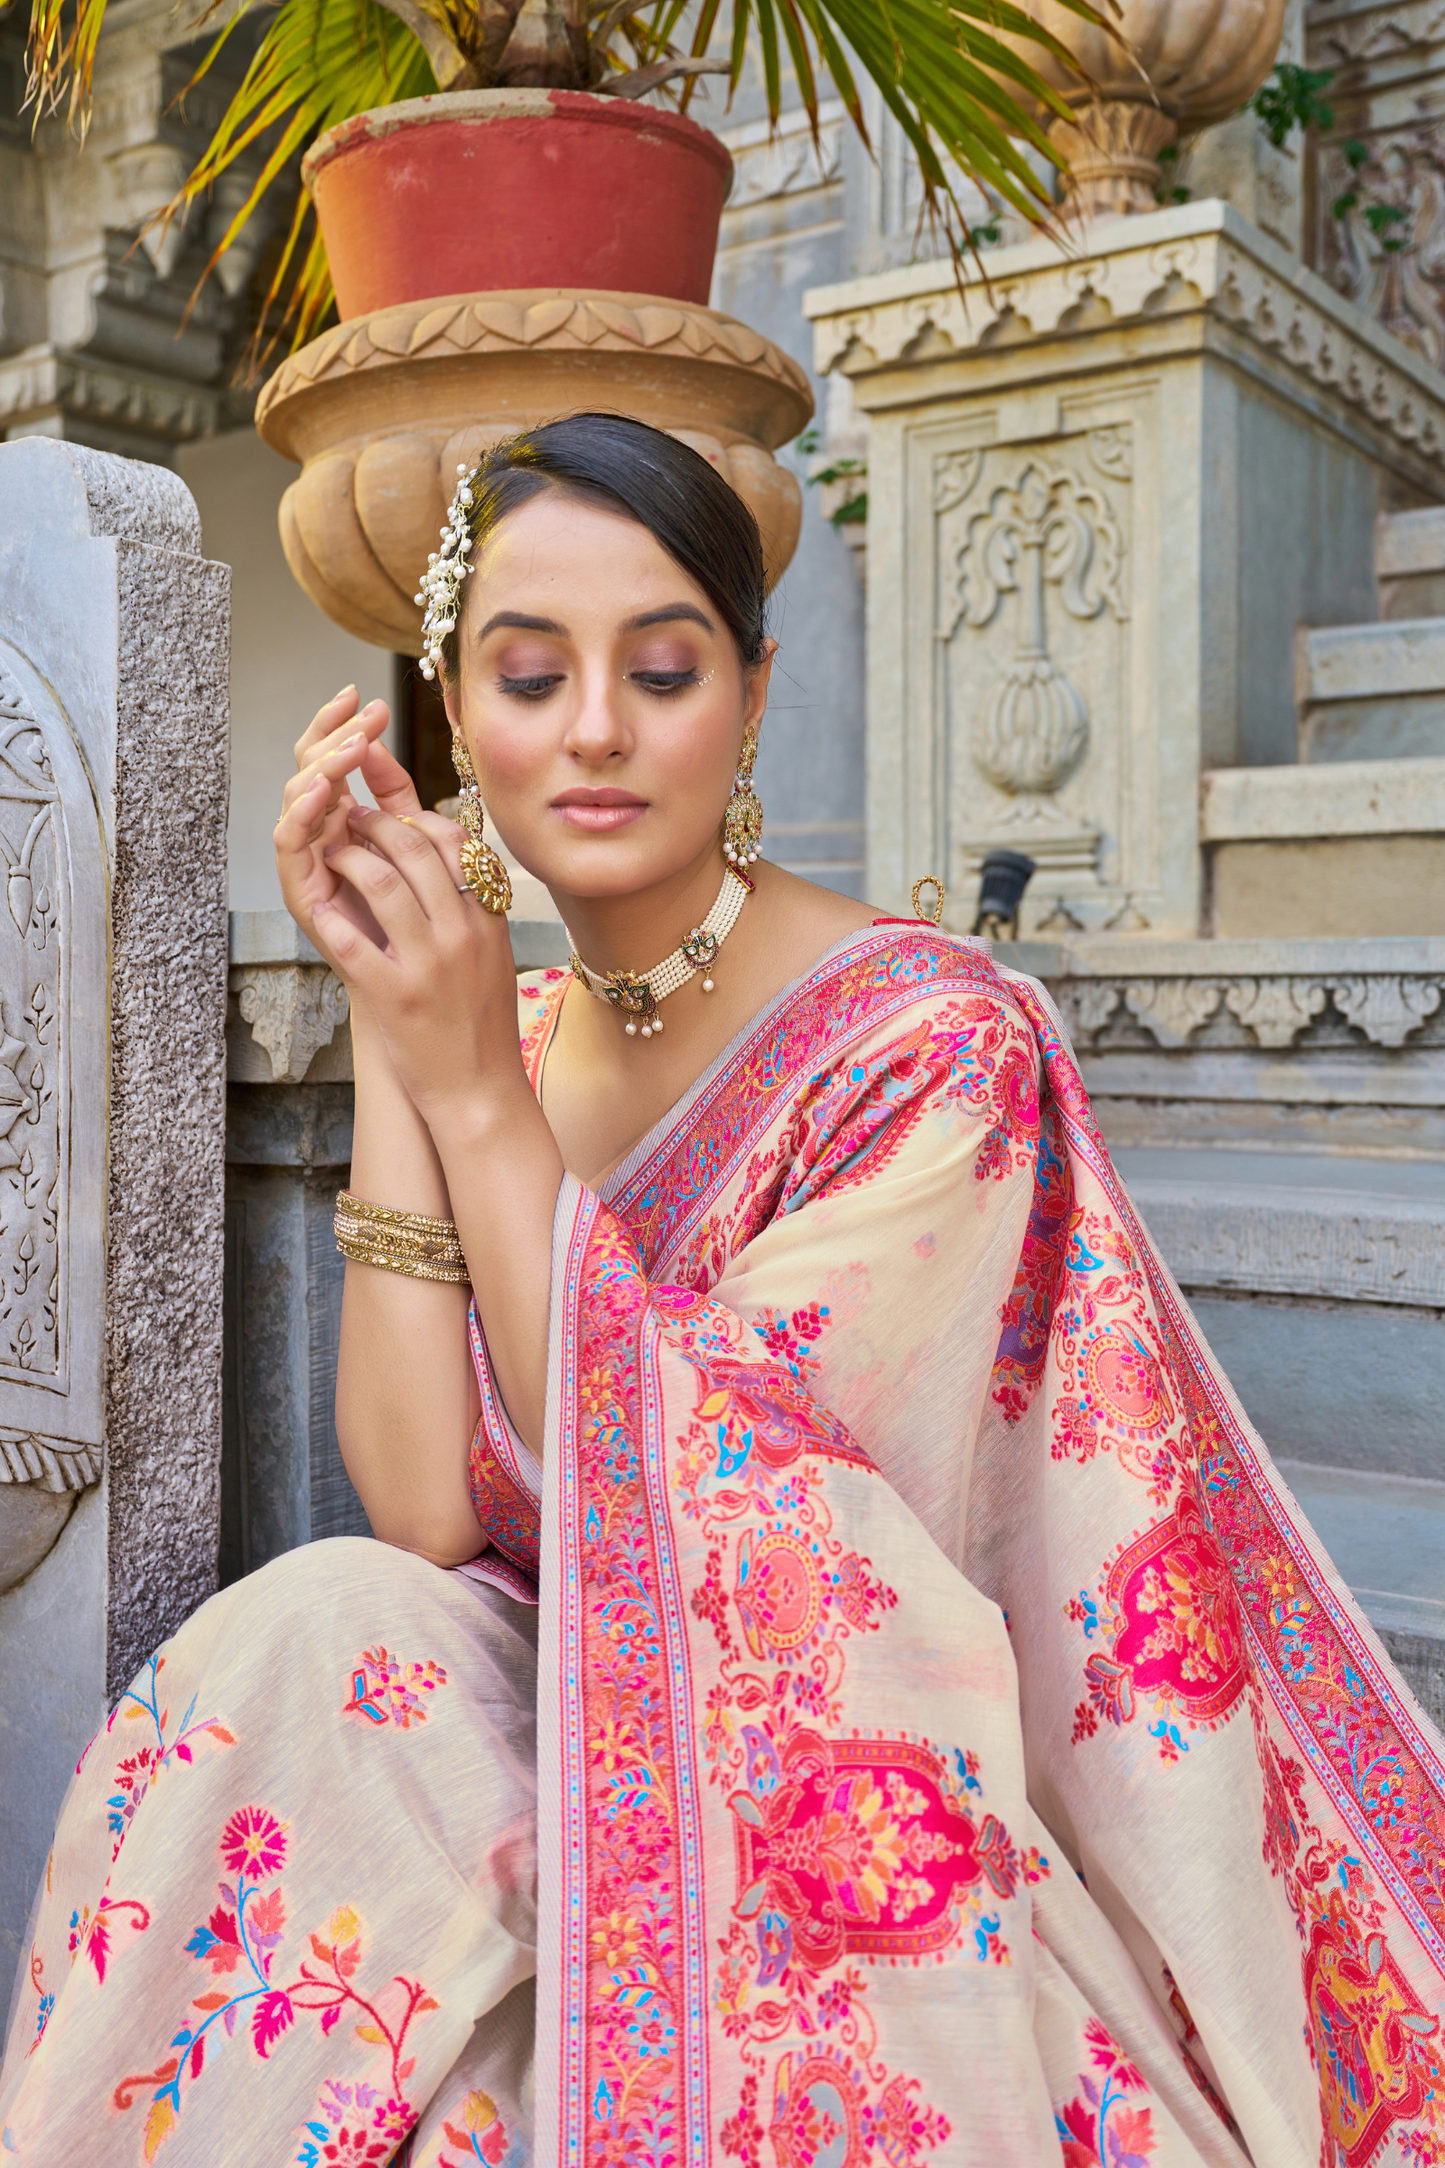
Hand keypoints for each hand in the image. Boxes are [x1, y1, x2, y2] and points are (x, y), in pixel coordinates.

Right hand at [275, 687, 421, 954]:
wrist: (415, 986)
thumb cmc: (418, 919)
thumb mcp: (416, 846)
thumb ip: (399, 799)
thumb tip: (381, 742)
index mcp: (347, 814)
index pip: (335, 756)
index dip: (346, 724)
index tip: (372, 698)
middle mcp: (320, 832)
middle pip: (311, 766)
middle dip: (335, 733)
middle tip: (364, 711)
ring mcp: (306, 858)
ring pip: (299, 796)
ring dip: (324, 766)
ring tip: (351, 747)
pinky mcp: (299, 888)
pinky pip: (290, 841)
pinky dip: (302, 812)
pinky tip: (322, 790)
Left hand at [314, 804, 526, 1122]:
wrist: (481, 1090)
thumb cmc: (482, 1024)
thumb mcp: (492, 956)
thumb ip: (474, 910)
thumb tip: (451, 864)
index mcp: (488, 920)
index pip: (454, 842)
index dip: (415, 818)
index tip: (391, 814)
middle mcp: (462, 934)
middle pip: (413, 851)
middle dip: (373, 825)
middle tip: (350, 820)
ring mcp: (429, 965)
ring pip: (382, 885)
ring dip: (348, 861)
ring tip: (332, 855)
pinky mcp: (396, 997)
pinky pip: (353, 943)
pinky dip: (331, 919)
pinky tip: (320, 909)